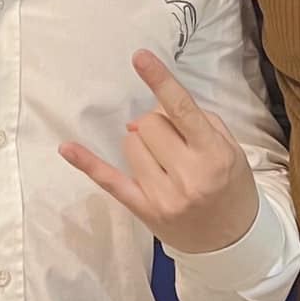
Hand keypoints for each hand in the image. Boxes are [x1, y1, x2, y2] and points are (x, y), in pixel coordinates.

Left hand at [60, 49, 258, 254]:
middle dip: (157, 123)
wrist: (232, 242)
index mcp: (213, 155)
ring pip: (131, 143)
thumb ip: (199, 121)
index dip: (160, 81)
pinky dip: (87, 163)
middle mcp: (188, 175)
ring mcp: (163, 195)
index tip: (140, 57)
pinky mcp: (143, 209)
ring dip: (142, 142)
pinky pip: (109, 180)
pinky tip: (66, 148)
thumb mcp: (231, 149)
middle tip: (174, 141)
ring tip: (163, 161)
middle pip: (149, 123)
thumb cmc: (232, 186)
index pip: (183, 110)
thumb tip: (154, 110)